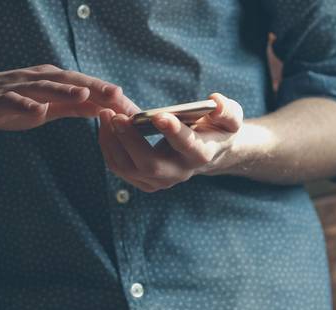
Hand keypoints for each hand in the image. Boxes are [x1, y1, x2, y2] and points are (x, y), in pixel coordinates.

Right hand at [0, 64, 138, 137]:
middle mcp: (34, 80)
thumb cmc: (3, 104)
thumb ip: (70, 106)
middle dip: (94, 87)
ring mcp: (13, 89)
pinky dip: (25, 105)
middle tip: (119, 95)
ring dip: (64, 89)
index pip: (83, 87)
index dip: (107, 95)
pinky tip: (38, 111)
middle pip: (69, 81)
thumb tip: (101, 108)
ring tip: (85, 93)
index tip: (130, 105)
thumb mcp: (43, 107)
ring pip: (42, 87)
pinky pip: (10, 102)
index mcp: (49, 82)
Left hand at [98, 93, 243, 191]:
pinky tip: (105, 125)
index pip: (188, 145)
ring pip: (128, 168)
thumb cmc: (217, 128)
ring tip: (105, 114)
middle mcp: (180, 173)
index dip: (174, 132)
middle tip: (115, 116)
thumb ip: (227, 111)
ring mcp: (160, 181)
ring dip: (112, 142)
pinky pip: (120, 168)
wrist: (208, 151)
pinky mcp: (144, 181)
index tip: (159, 115)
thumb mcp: (230, 117)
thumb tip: (214, 102)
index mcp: (201, 154)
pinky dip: (108, 147)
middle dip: (129, 140)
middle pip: (150, 164)